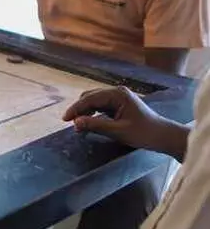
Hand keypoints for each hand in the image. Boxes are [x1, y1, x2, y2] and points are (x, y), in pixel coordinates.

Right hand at [62, 86, 186, 157]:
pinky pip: (100, 106)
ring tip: (78, 125)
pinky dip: (92, 113)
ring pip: (94, 101)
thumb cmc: (144, 133)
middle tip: (71, 124)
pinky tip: (88, 122)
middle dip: (79, 109)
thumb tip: (75, 123)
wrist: (164, 136)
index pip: (89, 99)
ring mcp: (118, 97)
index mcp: (117, 94)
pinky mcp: (119, 104)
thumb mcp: (118, 131)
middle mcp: (116, 92)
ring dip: (85, 111)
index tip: (64, 120)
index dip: (75, 109)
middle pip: (90, 97)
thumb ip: (95, 125)